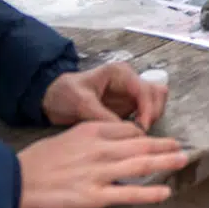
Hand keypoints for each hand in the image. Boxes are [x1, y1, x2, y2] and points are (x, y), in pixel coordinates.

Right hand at [17, 121, 187, 207]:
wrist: (16, 180)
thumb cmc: (39, 159)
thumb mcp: (68, 136)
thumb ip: (93, 137)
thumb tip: (115, 141)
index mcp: (93, 130)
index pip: (129, 130)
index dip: (146, 135)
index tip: (157, 140)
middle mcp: (101, 148)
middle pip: (141, 144)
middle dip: (164, 145)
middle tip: (181, 146)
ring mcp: (100, 172)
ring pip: (141, 164)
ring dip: (165, 161)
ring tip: (182, 160)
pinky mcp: (95, 195)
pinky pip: (129, 193)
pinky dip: (150, 192)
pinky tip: (165, 192)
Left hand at [42, 62, 167, 130]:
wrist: (51, 97)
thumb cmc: (64, 93)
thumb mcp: (81, 103)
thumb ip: (103, 116)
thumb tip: (125, 132)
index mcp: (120, 73)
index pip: (145, 89)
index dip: (148, 108)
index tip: (142, 127)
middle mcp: (129, 81)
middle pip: (157, 93)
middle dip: (153, 112)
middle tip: (141, 131)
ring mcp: (129, 93)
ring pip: (155, 101)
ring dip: (152, 116)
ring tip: (138, 132)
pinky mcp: (127, 105)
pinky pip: (145, 112)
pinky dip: (145, 121)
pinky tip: (133, 133)